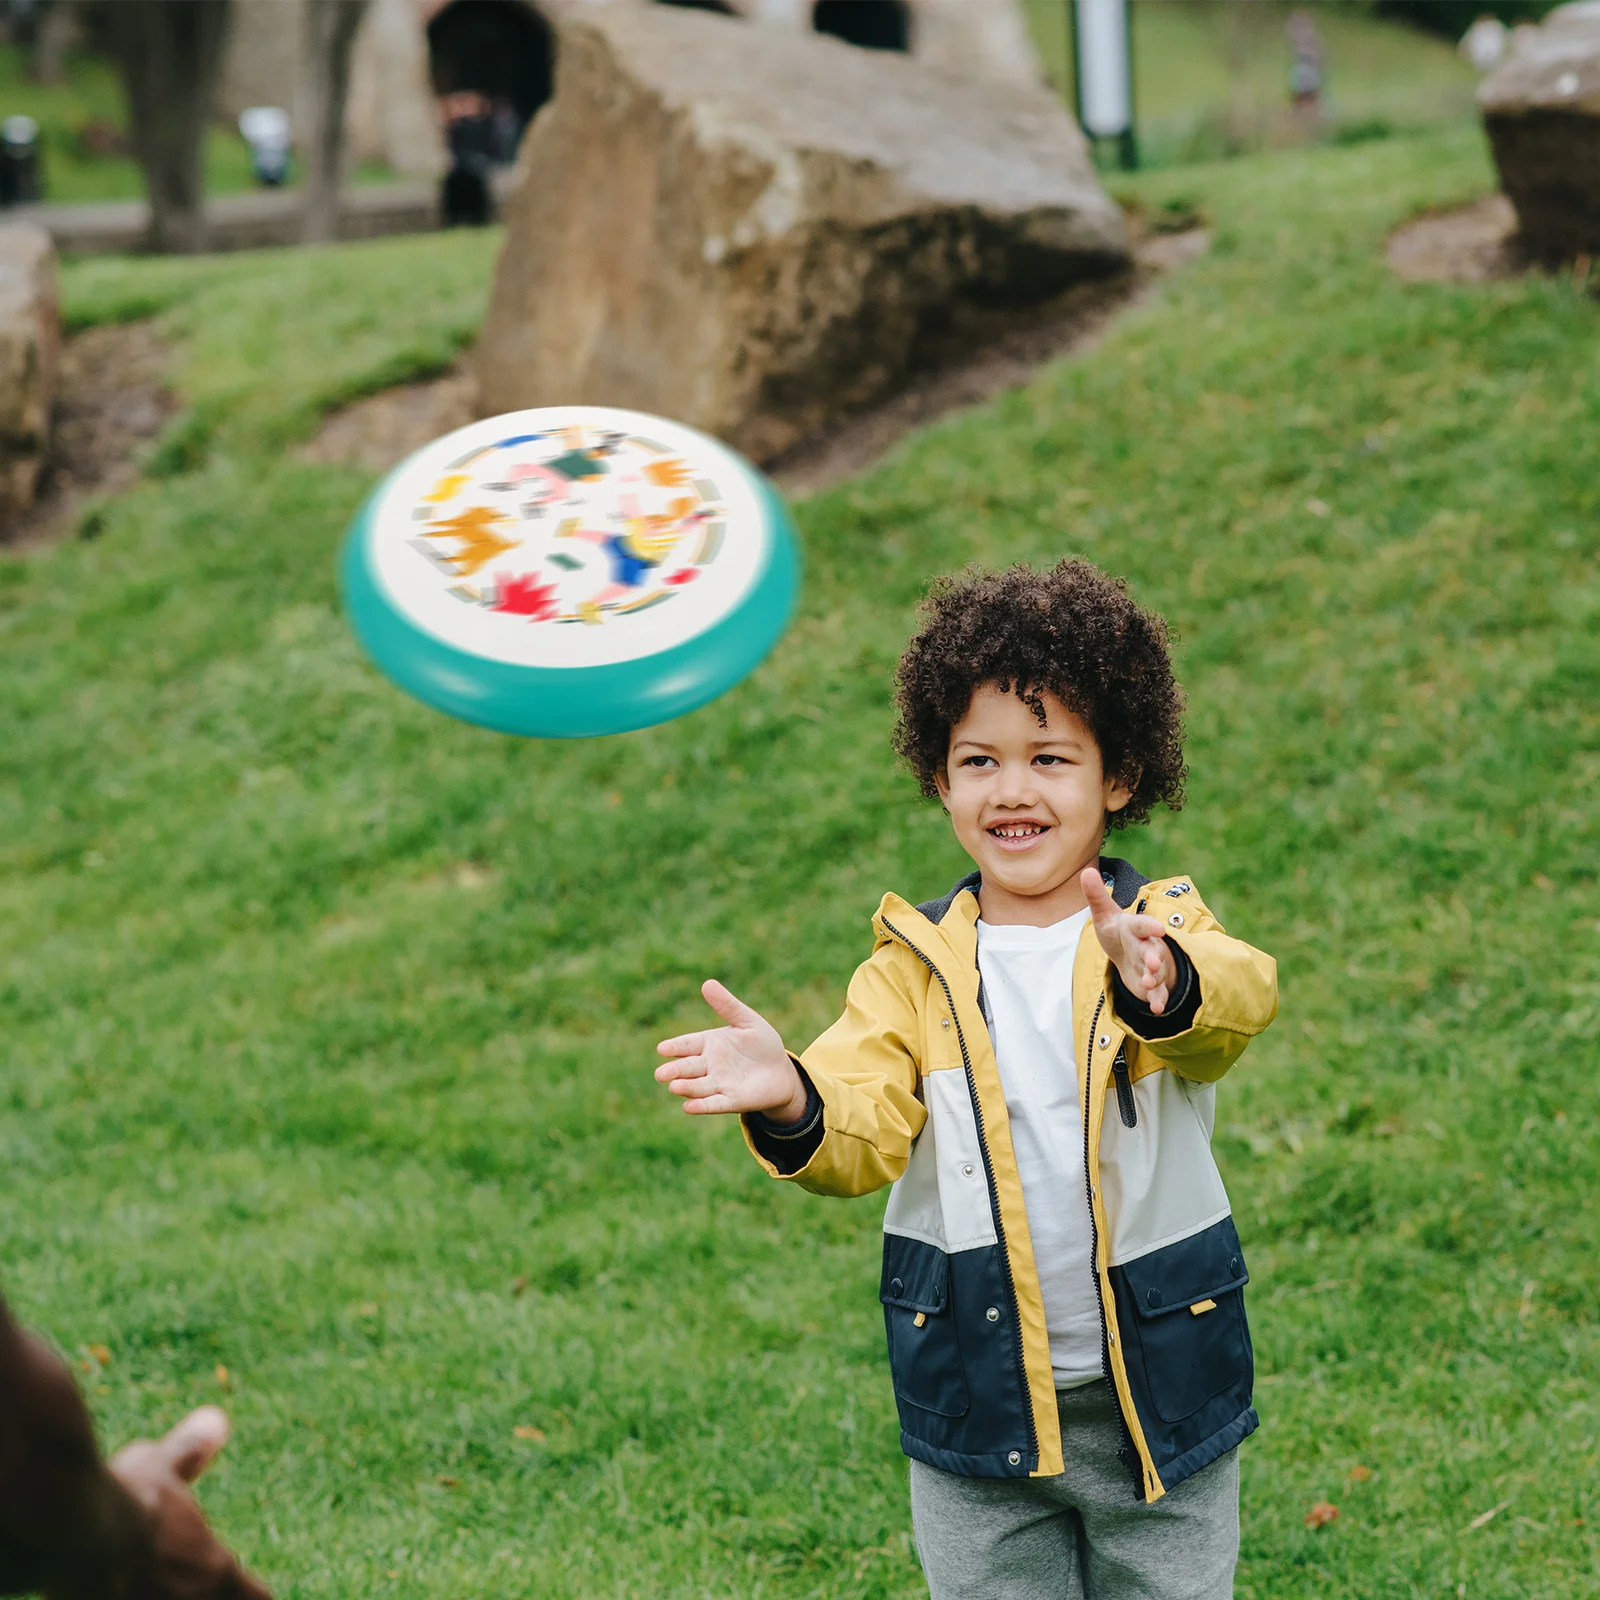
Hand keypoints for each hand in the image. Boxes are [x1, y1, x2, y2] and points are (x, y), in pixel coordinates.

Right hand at [109, 1407, 272, 1599]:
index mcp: (216, 1574)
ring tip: (152, 1583)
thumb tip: (216, 1422)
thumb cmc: (125, 1496)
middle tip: (200, 1584)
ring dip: (170, 1596)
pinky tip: (111, 1587)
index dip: (253, 1594)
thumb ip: (188, 1453)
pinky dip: (120, 1597)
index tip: (251, 1589)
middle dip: (208, 1597)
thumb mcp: (159, 1465)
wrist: (72, 1534)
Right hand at [655, 980, 807, 1120]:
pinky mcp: (731, 1101)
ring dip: (686, 1088)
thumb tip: (707, 983)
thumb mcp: (748, 1021)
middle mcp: (709, 1065)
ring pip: (698, 1086)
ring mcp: (718, 1084)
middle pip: (688, 1067)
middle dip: (675, 1070)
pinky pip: (714, 1103)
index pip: (688, 1043)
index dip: (676, 1046)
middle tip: (661, 1074)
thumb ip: (728, 1006)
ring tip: (675, 1087)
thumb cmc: (762, 1044)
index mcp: (709, 1043)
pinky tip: (689, 1107)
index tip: (662, 1048)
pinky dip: (702, 1105)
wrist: (781, 1071)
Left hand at [1082, 868, 1177, 1014]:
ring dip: (1154, 977)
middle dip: (1153, 957)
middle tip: (1151, 963)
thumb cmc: (1118, 932)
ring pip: (1157, 972)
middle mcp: (1147, 946)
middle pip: (1152, 950)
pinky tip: (1157, 1007)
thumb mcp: (1105, 915)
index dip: (1149, 927)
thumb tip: (1086, 871)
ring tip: (1148, 982)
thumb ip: (1097, 896)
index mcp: (1134, 928)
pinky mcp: (1153, 984)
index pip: (1142, 925)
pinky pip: (1158, 992)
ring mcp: (1152, 966)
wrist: (1131, 954)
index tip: (1158, 929)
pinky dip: (1158, 998)